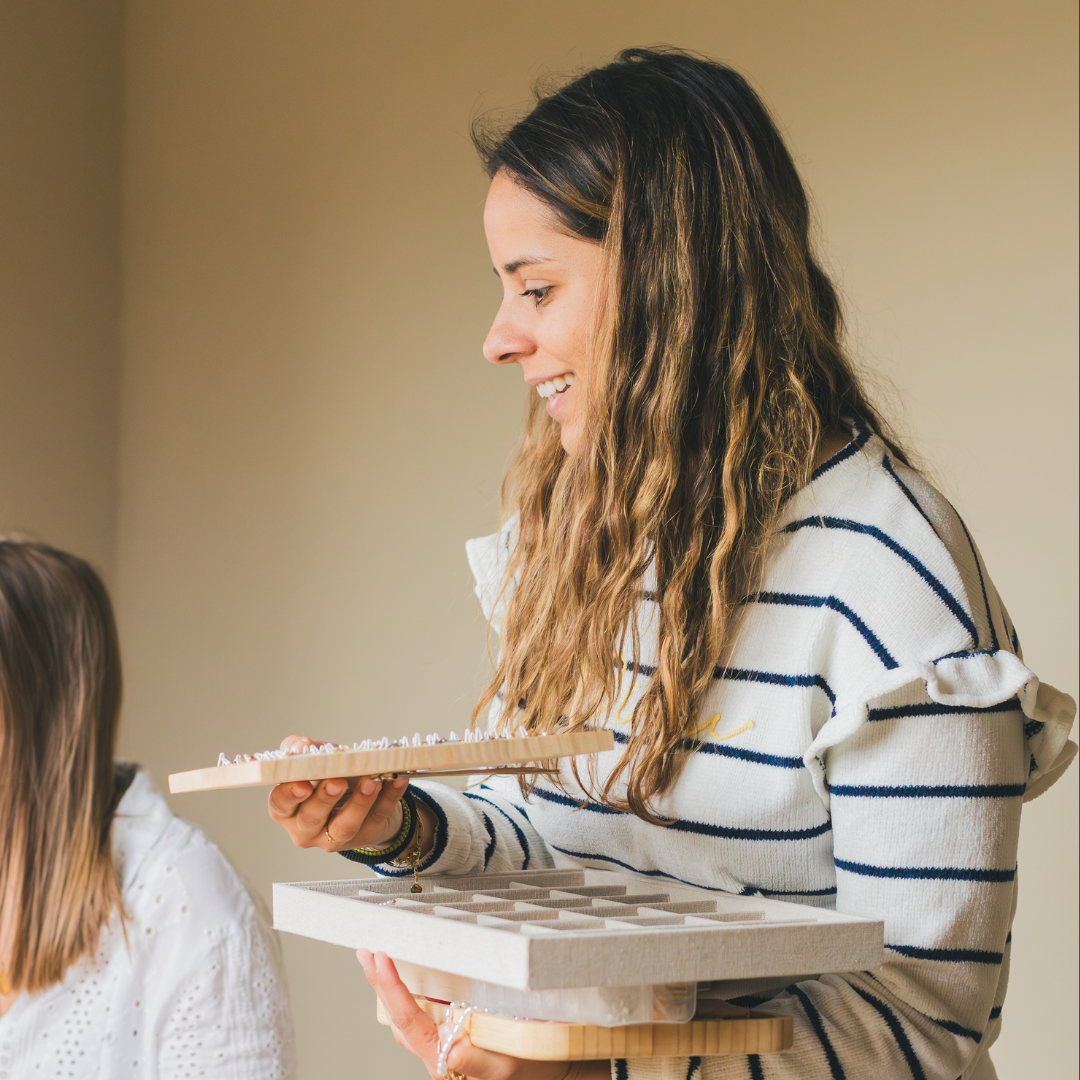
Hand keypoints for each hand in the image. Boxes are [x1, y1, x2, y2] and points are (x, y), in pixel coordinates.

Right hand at [266, 735, 409, 851]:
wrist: (363, 798)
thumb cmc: (331, 777)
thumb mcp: (316, 761)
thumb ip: (304, 750)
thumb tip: (300, 745)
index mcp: (289, 809)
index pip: (280, 805)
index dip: (289, 795)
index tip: (302, 783)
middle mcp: (307, 829)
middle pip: (312, 818)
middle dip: (324, 799)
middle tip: (337, 781)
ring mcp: (337, 837)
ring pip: (345, 826)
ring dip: (359, 803)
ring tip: (370, 782)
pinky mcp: (366, 835)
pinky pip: (379, 815)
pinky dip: (390, 796)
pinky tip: (397, 779)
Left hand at [358, 951, 607, 1079]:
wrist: (542, 1076)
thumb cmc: (528, 1070)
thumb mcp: (509, 1067)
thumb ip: (480, 1063)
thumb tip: (452, 1052)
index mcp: (443, 1057)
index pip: (409, 1019)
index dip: (392, 987)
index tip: (380, 958)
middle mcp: (434, 1054)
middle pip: (396, 1017)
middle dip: (378, 983)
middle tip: (365, 951)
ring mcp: (438, 1048)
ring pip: (401, 1019)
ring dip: (386, 990)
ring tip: (374, 962)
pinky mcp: (447, 1041)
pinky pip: (415, 1019)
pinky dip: (403, 998)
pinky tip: (401, 985)